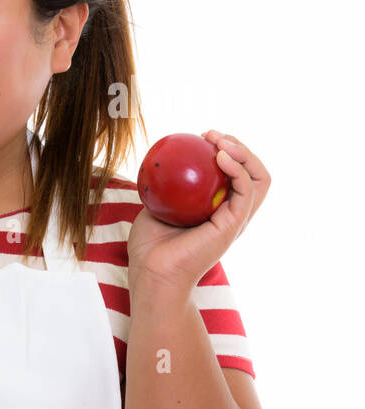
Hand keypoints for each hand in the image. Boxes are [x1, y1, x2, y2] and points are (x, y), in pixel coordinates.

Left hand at [127, 130, 270, 292]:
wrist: (152, 274)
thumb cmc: (150, 248)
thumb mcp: (156, 207)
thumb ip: (165, 187)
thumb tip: (160, 163)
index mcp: (218, 210)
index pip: (236, 174)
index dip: (226, 151)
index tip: (202, 137)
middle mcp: (232, 214)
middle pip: (253, 172)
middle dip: (239, 146)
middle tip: (212, 135)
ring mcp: (236, 219)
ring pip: (259, 177)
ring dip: (244, 153)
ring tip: (220, 140)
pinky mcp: (234, 224)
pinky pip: (246, 189)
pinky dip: (238, 168)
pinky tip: (219, 156)